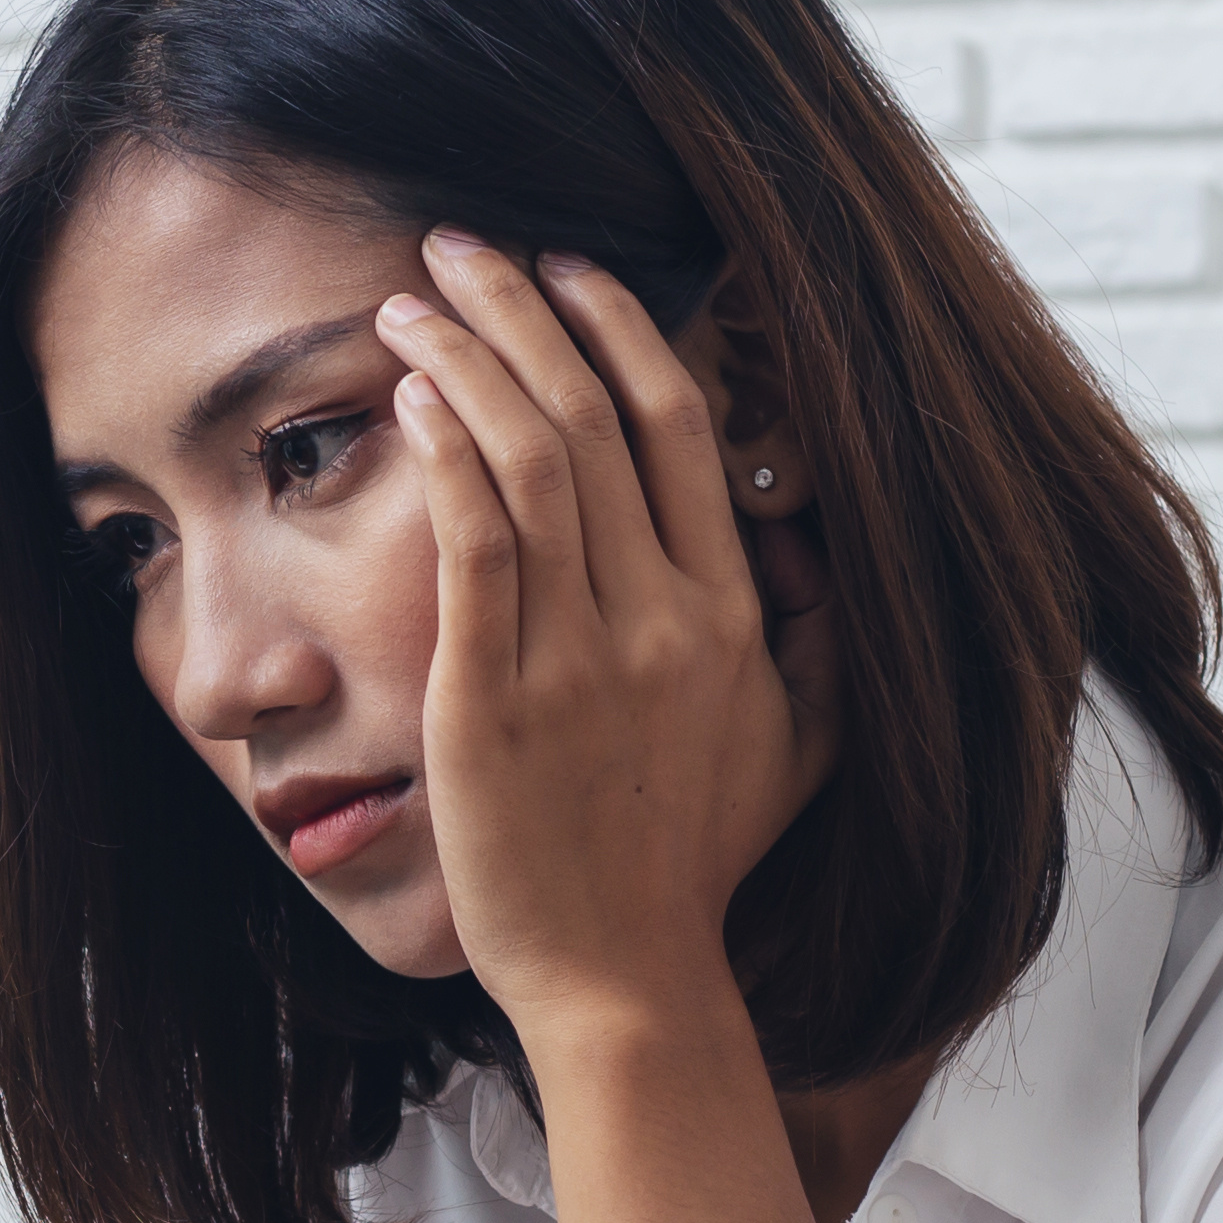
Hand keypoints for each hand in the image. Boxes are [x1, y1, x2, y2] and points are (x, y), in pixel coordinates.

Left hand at [377, 231, 813, 1042]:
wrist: (625, 976)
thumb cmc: (694, 867)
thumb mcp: (799, 750)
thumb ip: (813, 645)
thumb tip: (807, 556)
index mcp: (730, 612)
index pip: (678, 429)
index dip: (621, 331)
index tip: (568, 272)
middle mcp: (660, 616)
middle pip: (593, 417)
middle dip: (523, 311)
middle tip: (463, 246)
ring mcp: (575, 655)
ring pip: (528, 461)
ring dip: (466, 360)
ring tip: (409, 300)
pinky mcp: (492, 698)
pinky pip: (474, 544)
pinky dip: (445, 454)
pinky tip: (411, 393)